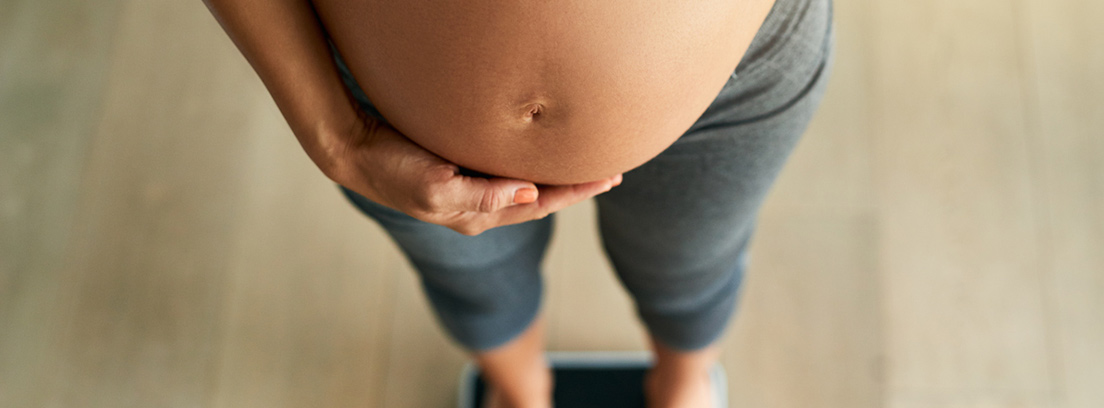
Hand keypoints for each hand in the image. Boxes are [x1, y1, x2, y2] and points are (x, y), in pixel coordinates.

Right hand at [326, 117, 621, 235]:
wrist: (353, 150)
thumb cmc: (391, 170)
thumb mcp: (436, 189)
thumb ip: (482, 196)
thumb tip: (530, 194)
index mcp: (477, 214)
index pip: (539, 203)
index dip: (575, 191)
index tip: (608, 177)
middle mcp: (477, 206)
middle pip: (539, 198)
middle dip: (575, 187)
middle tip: (611, 172)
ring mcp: (467, 189)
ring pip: (524, 186)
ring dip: (556, 178)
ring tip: (585, 166)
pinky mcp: (458, 168)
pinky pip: (505, 170)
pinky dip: (530, 165)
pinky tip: (539, 156)